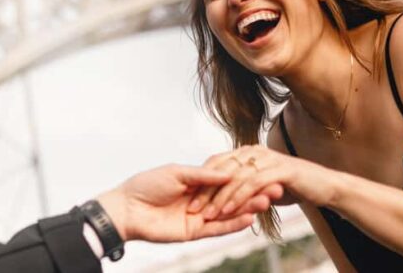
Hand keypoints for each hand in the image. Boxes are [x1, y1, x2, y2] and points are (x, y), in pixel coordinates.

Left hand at [97, 164, 282, 242]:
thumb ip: (204, 175)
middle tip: (275, 188)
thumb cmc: (147, 184)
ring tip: (268, 201)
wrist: (127, 208)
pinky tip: (251, 218)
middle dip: (252, 193)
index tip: (263, 170)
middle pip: (231, 197)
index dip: (243, 177)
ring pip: (229, 214)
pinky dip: (234, 224)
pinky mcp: (194, 233)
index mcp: (194, 182)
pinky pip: (218, 229)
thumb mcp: (177, 173)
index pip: (224, 180)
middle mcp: (200, 200)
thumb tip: (230, 172)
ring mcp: (198, 217)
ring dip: (248, 208)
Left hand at [188, 145, 339, 220]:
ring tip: (206, 214)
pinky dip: (238, 197)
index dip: (202, 180)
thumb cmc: (293, 187)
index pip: (217, 164)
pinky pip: (252, 184)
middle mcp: (254, 151)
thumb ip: (244, 187)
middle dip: (205, 190)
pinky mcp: (279, 170)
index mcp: (247, 152)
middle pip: (221, 169)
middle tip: (191, 208)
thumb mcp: (263, 186)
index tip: (189, 198)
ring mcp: (267, 158)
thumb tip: (223, 195)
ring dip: (219, 198)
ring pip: (235, 178)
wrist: (326, 187)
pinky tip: (228, 210)